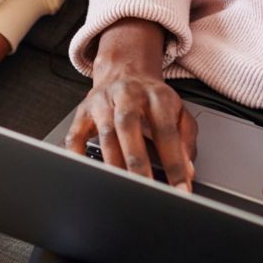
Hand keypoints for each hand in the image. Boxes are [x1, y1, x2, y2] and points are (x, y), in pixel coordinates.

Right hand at [65, 72, 196, 190]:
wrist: (126, 72)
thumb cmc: (153, 99)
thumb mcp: (178, 111)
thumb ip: (186, 140)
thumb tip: (188, 172)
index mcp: (156, 96)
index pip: (166, 131)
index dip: (175, 162)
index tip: (181, 189)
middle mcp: (128, 95)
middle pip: (129, 126)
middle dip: (137, 162)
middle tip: (146, 190)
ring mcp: (103, 103)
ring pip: (105, 133)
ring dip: (113, 164)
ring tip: (122, 190)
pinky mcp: (83, 112)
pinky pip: (75, 136)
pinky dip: (77, 157)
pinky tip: (85, 175)